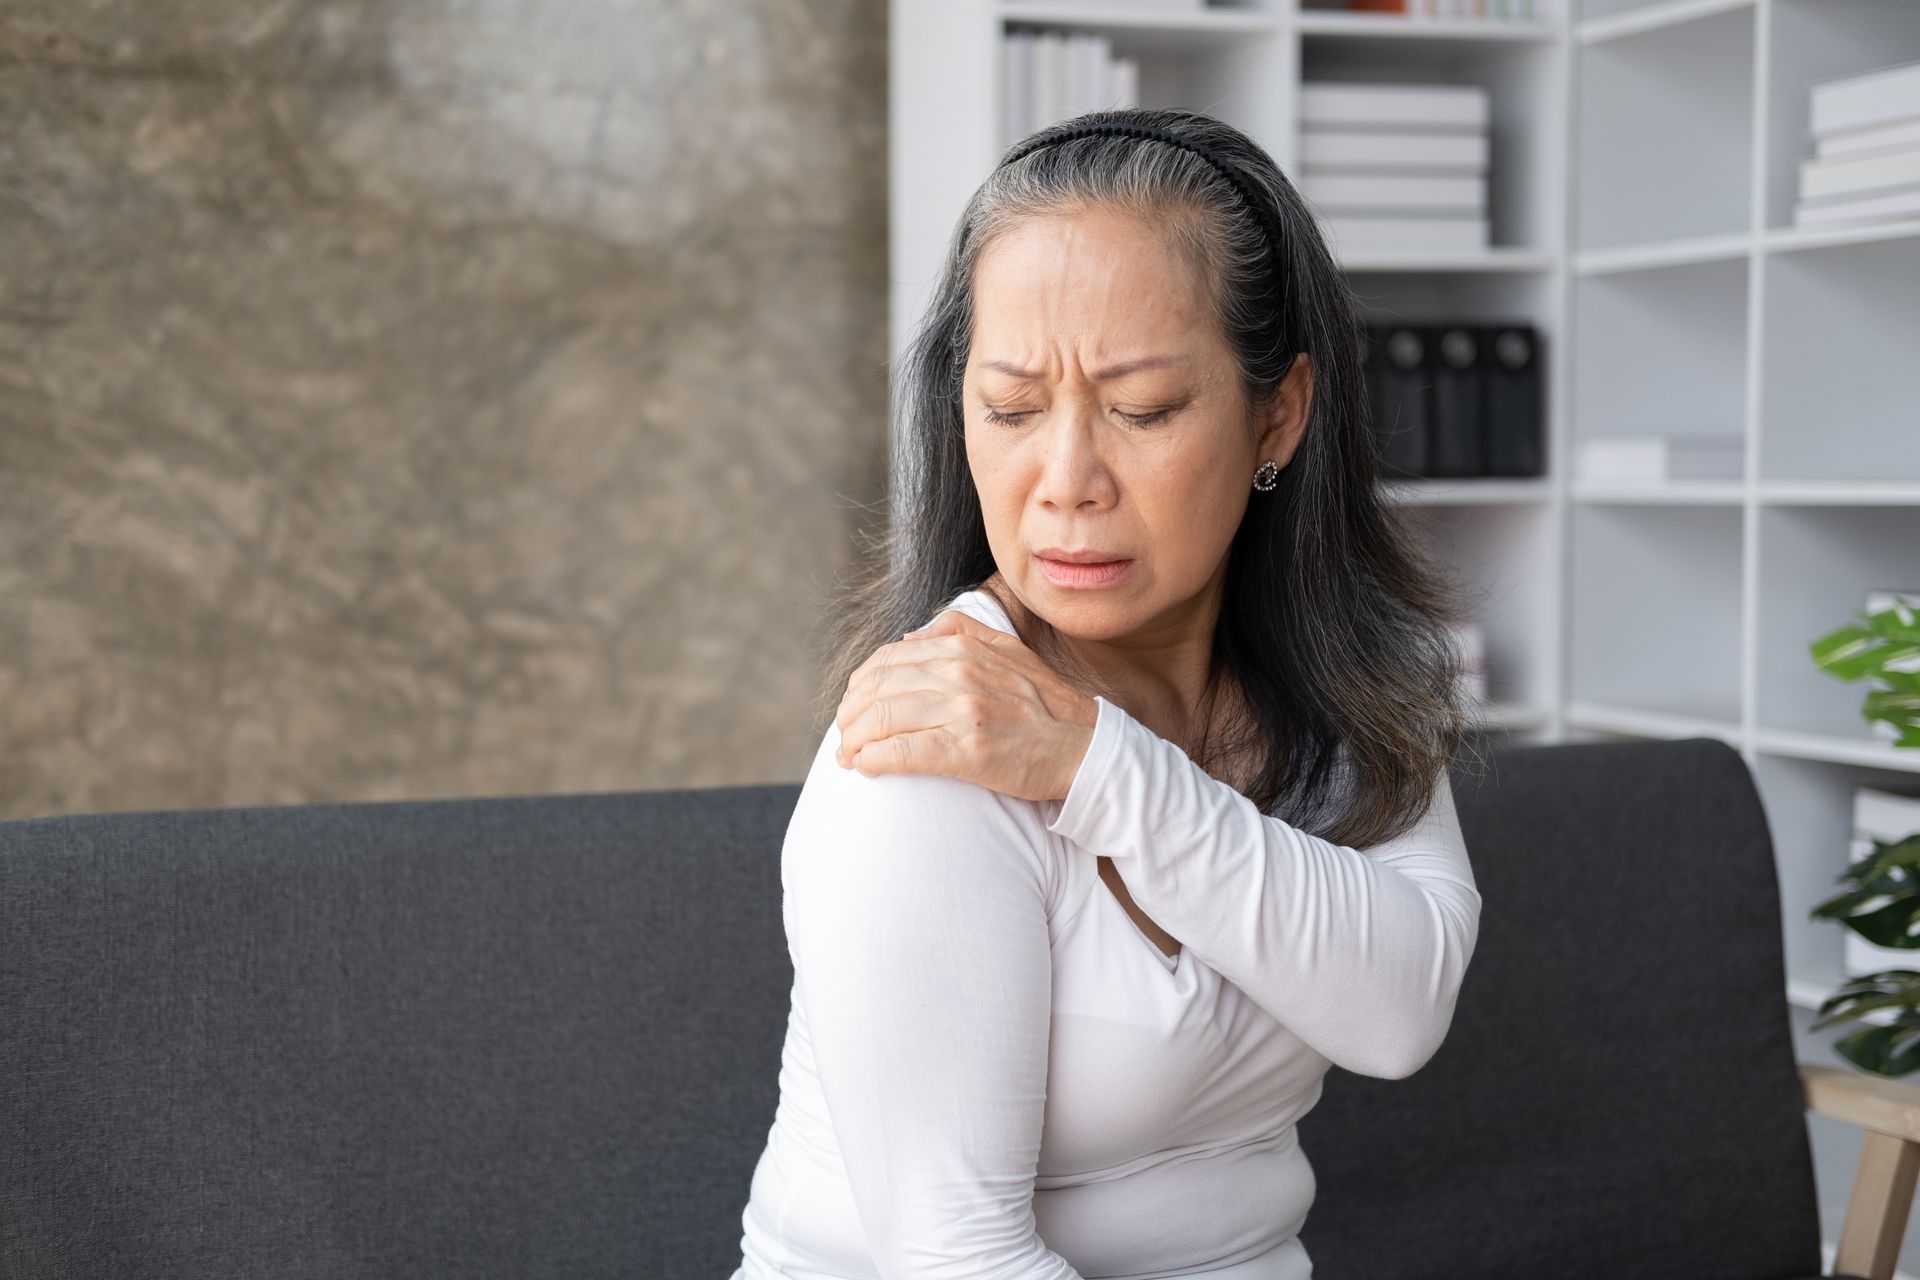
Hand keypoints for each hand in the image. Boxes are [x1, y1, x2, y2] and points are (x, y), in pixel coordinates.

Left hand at [833, 607, 1098, 802]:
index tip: (853, 708)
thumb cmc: (1046, 704)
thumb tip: (911, 637)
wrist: (1086, 747)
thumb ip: (960, 631)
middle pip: (877, 689)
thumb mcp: (1008, 649)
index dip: (859, 686)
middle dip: (850, 716)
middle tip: (843, 736)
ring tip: (847, 756)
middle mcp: (959, 674)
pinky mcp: (968, 751)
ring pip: (883, 719)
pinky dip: (874, 760)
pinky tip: (864, 768)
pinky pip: (903, 752)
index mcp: (963, 649)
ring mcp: (963, 712)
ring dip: (854, 741)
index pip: (887, 660)